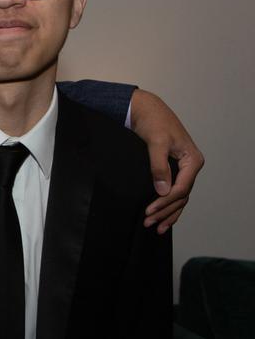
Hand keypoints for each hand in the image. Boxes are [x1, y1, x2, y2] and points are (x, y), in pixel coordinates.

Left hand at [129, 89, 203, 232]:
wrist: (146, 111)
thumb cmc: (154, 122)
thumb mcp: (157, 143)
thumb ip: (159, 166)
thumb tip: (163, 190)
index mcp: (192, 160)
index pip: (182, 188)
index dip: (166, 202)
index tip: (149, 211)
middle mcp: (191, 167)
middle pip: (181, 196)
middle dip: (165, 211)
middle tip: (148, 223)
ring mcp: (183, 170)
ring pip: (178, 198)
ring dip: (167, 213)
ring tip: (154, 227)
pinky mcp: (172, 170)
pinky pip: (174, 192)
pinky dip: (168, 206)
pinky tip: (161, 218)